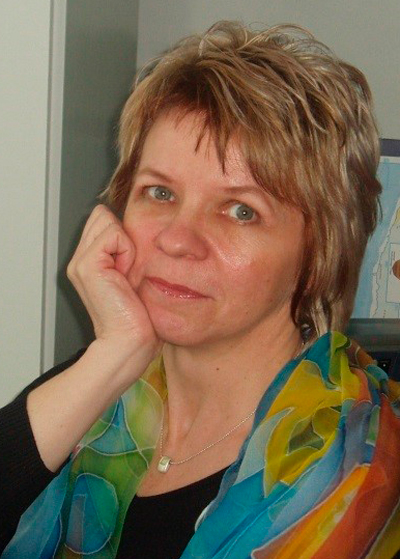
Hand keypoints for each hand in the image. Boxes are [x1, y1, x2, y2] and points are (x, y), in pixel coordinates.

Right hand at [67, 205, 159, 360]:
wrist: (129, 341)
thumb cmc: (137, 317)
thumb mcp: (132, 276)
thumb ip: (126, 252)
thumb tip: (134, 229)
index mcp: (87, 262)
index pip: (102, 219)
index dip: (122, 234)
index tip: (129, 266)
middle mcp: (78, 260)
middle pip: (102, 215)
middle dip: (123, 236)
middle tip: (128, 270)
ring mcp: (80, 262)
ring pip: (107, 221)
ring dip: (126, 245)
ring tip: (126, 274)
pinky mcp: (88, 265)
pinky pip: (114, 235)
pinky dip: (127, 251)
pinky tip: (125, 275)